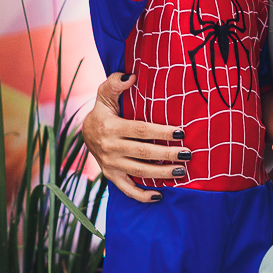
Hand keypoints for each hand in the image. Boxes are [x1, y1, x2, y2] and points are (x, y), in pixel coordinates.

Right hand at [81, 73, 189, 203]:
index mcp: (111, 127)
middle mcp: (110, 148)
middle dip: (167, 154)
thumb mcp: (105, 94)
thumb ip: (115, 83)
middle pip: (143, 153)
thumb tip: (131, 76)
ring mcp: (111, 165)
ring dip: (162, 174)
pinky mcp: (112, 176)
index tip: (181, 132)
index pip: (141, 130)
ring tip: (182, 171)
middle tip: (188, 154)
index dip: (162, 132)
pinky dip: (142, 196)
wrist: (85, 134)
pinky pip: (127, 190)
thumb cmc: (103, 111)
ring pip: (139, 172)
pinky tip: (159, 195)